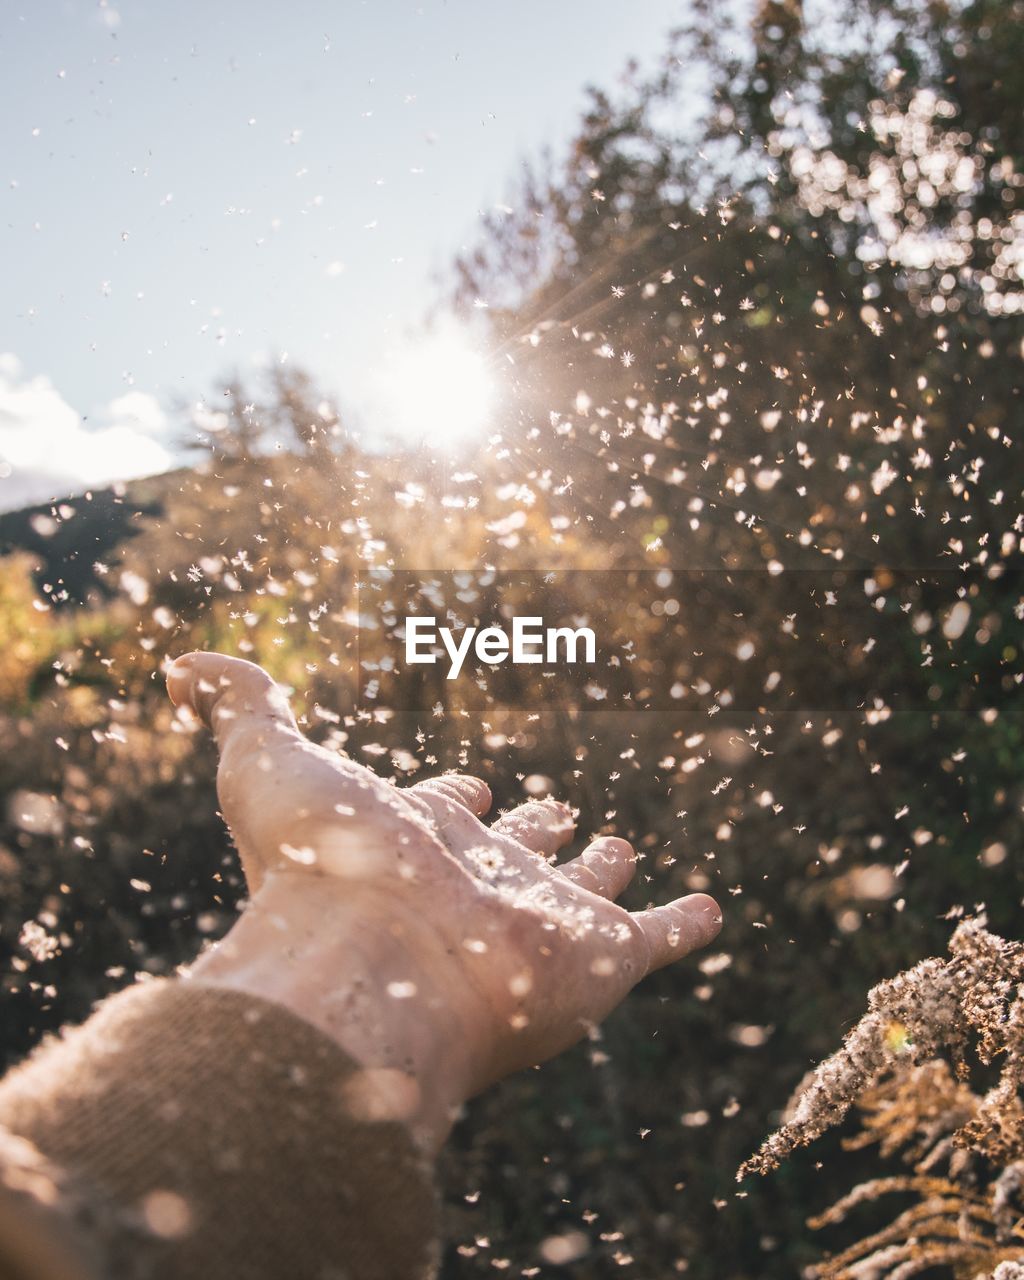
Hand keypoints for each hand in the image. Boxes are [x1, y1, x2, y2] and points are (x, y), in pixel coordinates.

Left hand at [167, 652, 721, 1151]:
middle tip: (548, 812)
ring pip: (580, 892)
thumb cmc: (320, 861)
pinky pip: (655, 938)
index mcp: (412, 839)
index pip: (437, 811)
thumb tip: (181, 662)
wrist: (376, 965)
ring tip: (614, 848)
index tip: (460, 785)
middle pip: (511, 853)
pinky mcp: (599, 958)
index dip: (448, 798)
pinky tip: (707, 910)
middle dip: (528, 830)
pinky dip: (683, 925)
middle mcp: (475, 881)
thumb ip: (238, 703)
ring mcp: (538, 920)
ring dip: (598, 872)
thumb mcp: (267, 760)